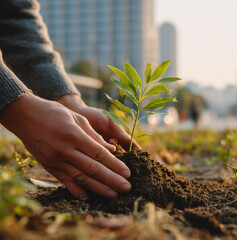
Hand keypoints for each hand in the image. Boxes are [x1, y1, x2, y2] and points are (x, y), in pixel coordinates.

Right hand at [0, 93, 130, 198]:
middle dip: (112, 180)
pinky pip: (64, 181)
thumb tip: (110, 150)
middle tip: (127, 188)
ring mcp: (55, 160)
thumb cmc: (55, 113)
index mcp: (74, 135)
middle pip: (92, 169)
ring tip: (114, 195)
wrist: (25, 116)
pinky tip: (88, 197)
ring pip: (80, 178)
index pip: (99, 154)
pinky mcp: (48, 166)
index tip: (127, 173)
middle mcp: (64, 150)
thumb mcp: (77, 118)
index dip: (115, 165)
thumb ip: (94, 135)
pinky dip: (77, 190)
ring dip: (99, 188)